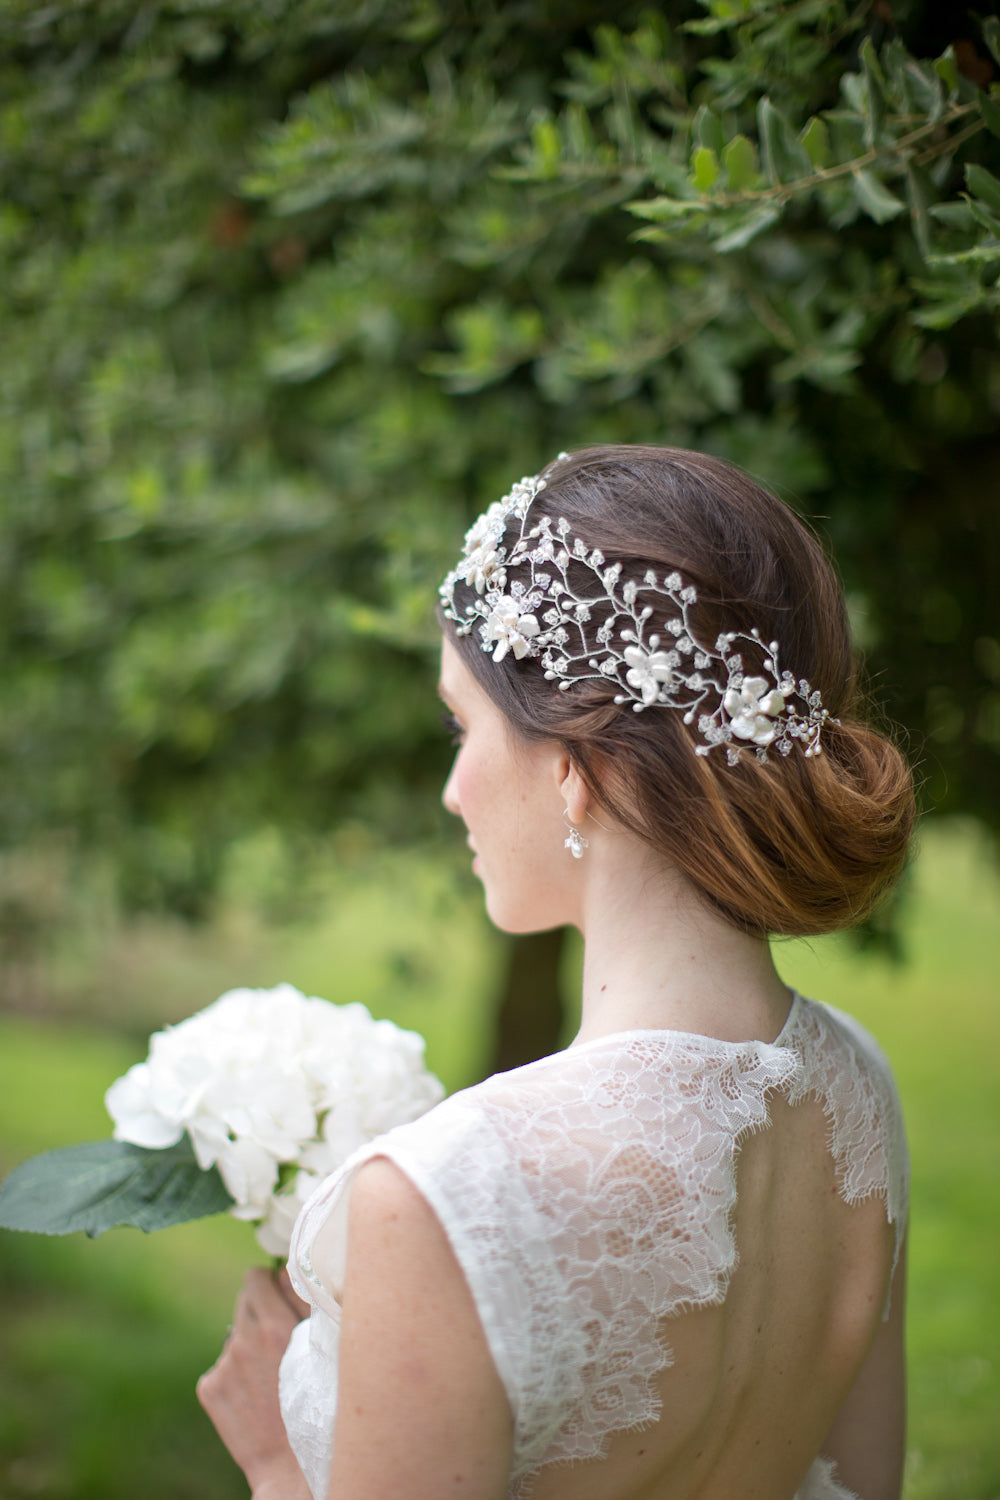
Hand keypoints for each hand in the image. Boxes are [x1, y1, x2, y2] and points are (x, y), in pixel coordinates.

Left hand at [197, 1267, 310, 1498]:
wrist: (292, 1467)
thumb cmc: (319, 1406)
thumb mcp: (322, 1348)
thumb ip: (302, 1302)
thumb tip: (283, 1272)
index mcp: (274, 1326)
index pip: (256, 1276)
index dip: (269, 1283)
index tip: (279, 1294)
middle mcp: (243, 1340)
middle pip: (244, 1301)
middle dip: (260, 1312)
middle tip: (280, 1338)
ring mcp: (223, 1365)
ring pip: (234, 1335)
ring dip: (249, 1343)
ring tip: (271, 1375)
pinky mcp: (209, 1388)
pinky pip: (222, 1365)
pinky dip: (235, 1373)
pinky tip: (255, 1395)